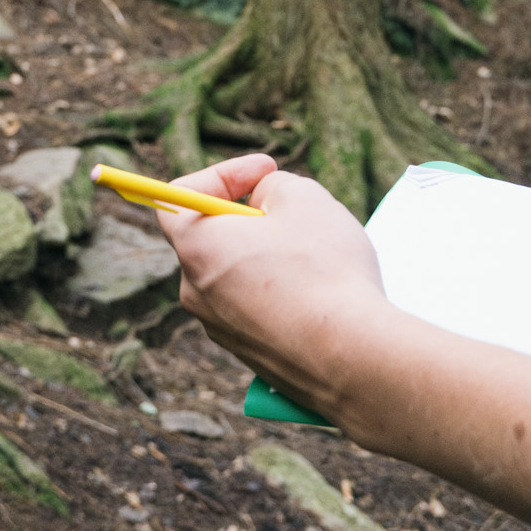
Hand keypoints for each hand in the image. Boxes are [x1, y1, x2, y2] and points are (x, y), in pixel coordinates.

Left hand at [151, 154, 390, 424]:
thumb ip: (272, 185)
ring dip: (271, 259)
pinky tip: (325, 296)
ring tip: (319, 258)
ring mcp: (223, 331)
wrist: (353, 358)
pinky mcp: (254, 358)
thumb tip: (264, 201)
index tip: (265, 171)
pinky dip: (285, 296)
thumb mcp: (303, 196)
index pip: (178, 198)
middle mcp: (196, 294)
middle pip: (214, 239)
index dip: (221, 175)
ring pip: (241, 277)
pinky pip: (262, 312)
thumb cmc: (324, 270)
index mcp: (195, 248)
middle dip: (253, 219)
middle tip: (297, 214)